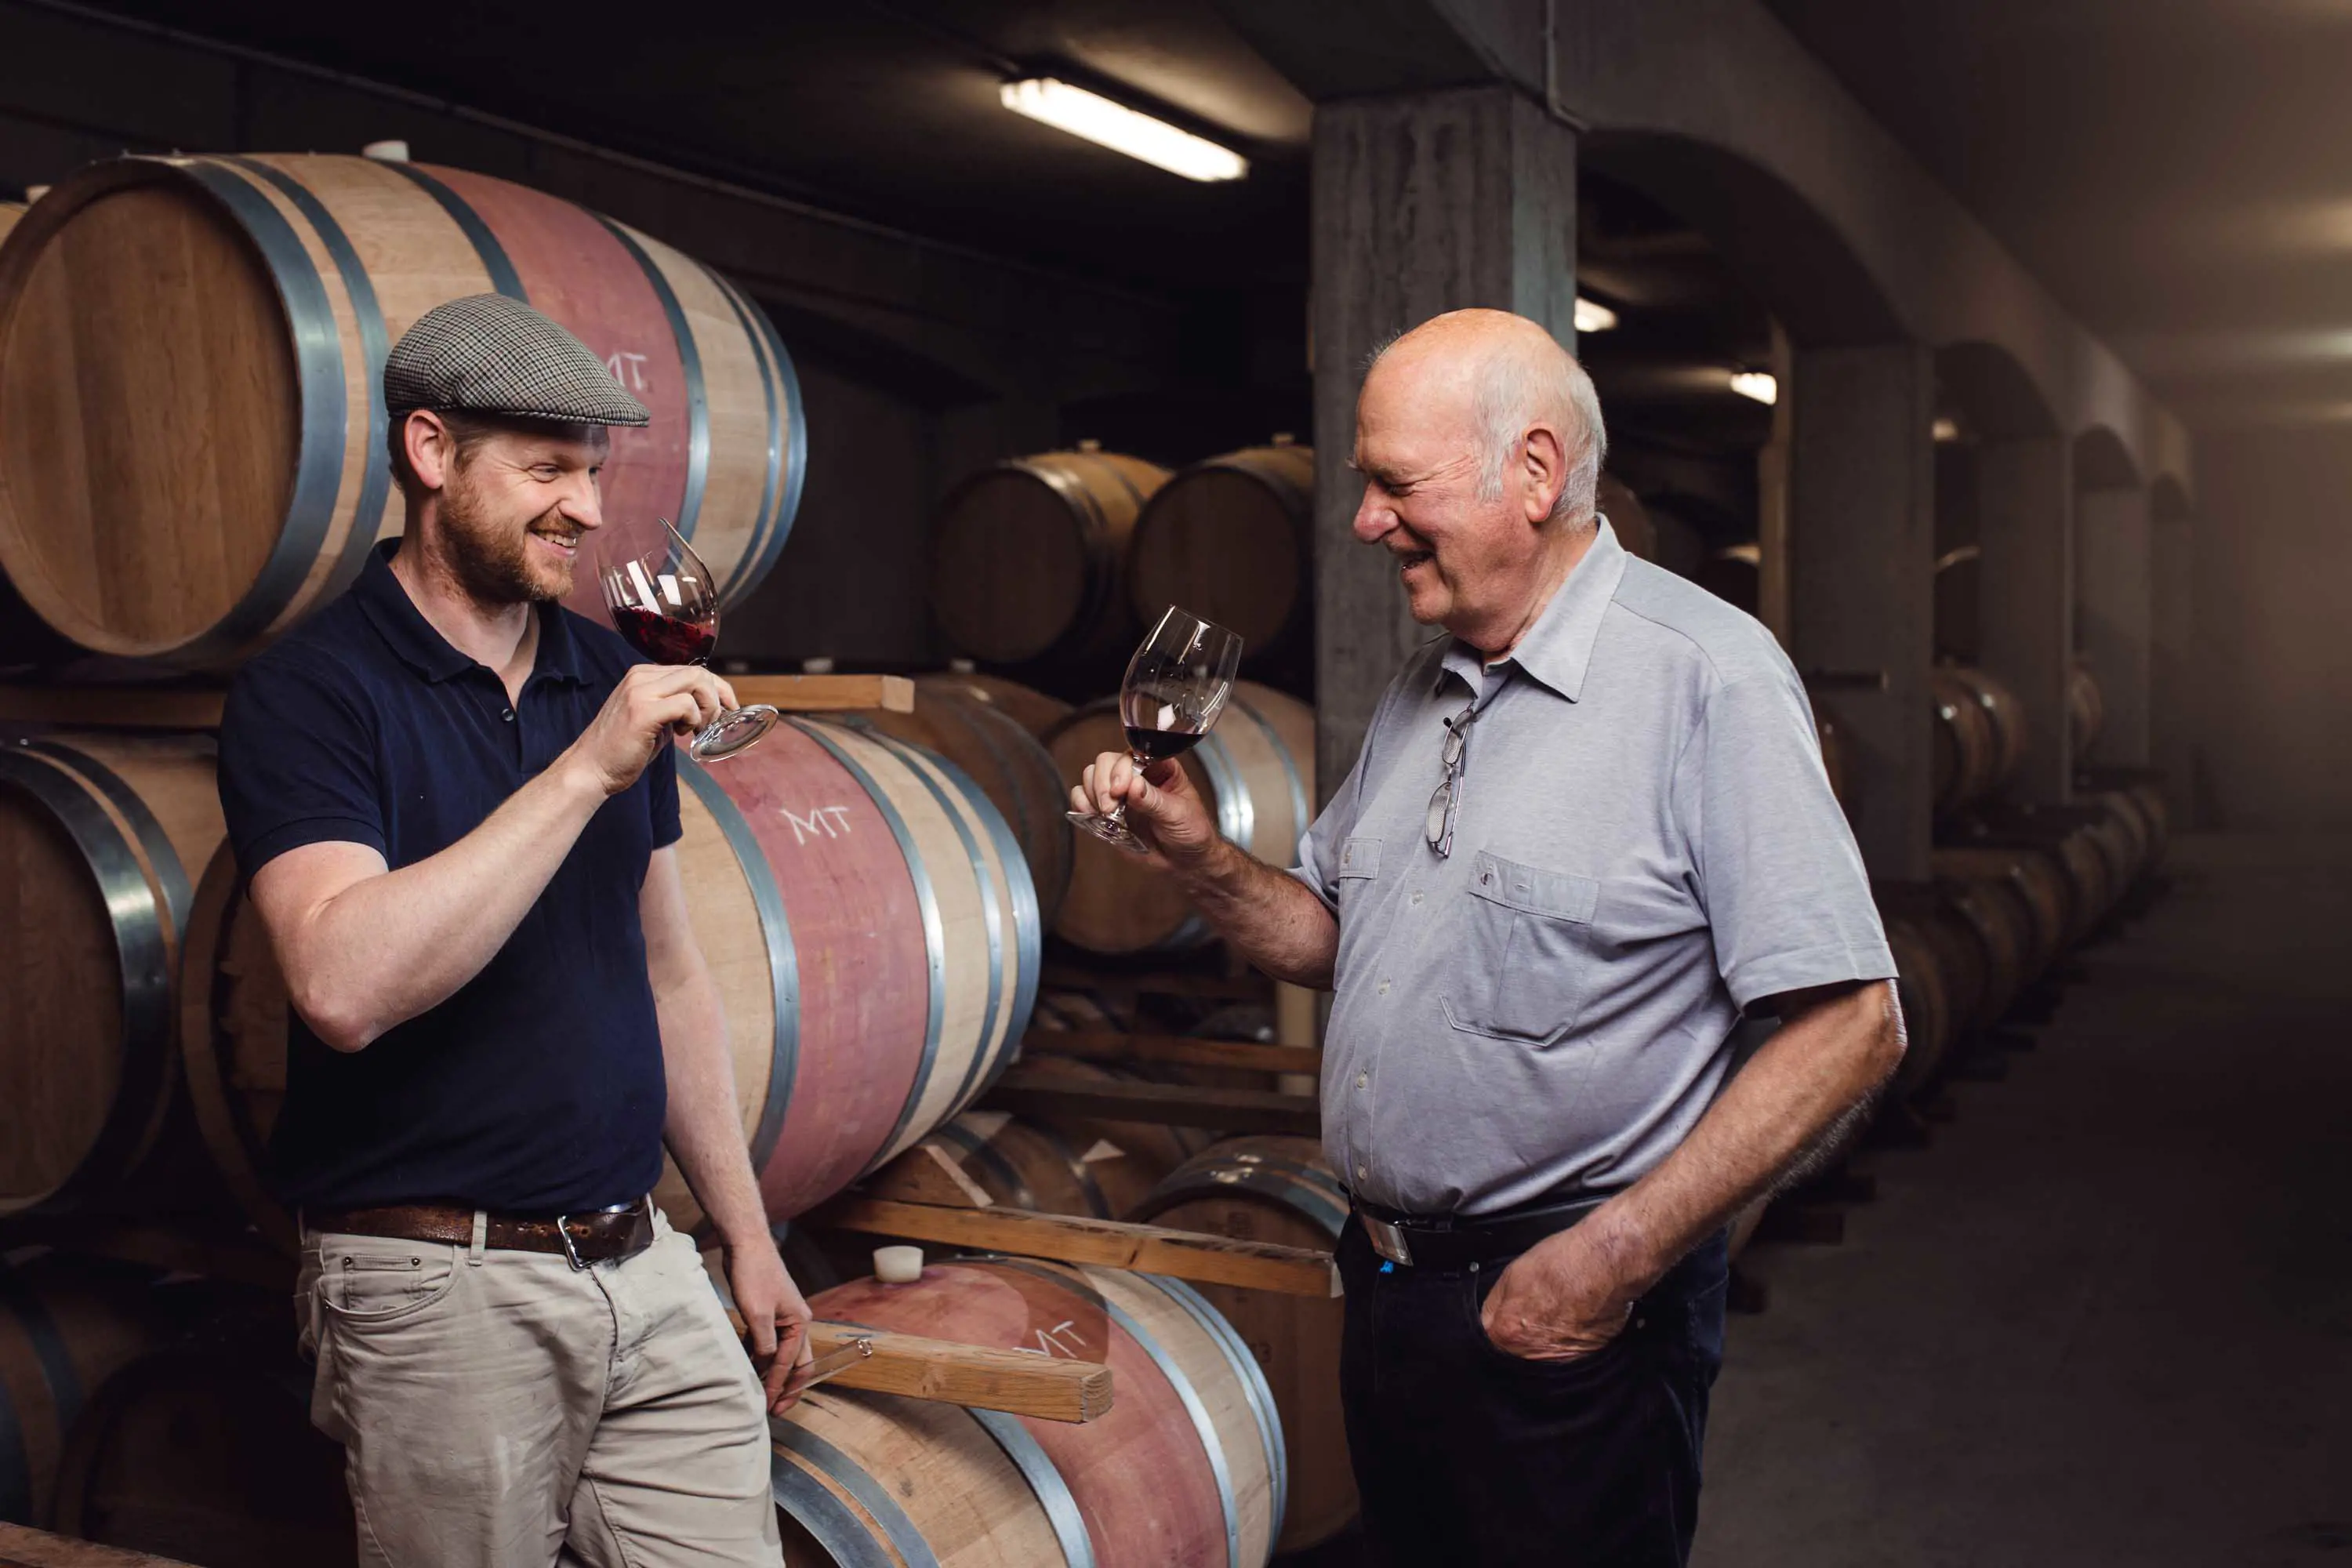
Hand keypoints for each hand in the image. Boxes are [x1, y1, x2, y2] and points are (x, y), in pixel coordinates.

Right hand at [566, 664, 739, 794]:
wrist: (591, 768)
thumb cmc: (623, 749)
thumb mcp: (652, 719)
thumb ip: (673, 706)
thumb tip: (705, 706)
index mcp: (642, 675)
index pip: (692, 670)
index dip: (717, 688)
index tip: (727, 708)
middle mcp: (640, 677)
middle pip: (698, 672)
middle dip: (719, 697)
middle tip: (716, 723)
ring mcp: (640, 692)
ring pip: (696, 683)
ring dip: (707, 709)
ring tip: (697, 730)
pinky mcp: (643, 711)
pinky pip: (686, 705)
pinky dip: (694, 720)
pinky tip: (683, 734)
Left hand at [725, 1236, 815, 1412]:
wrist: (746, 1244)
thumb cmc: (754, 1275)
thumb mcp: (758, 1314)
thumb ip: (764, 1345)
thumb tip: (767, 1369)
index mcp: (800, 1323)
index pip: (790, 1364)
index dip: (778, 1386)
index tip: (767, 1406)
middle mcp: (796, 1322)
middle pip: (796, 1363)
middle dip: (787, 1388)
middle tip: (775, 1410)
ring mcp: (782, 1318)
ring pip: (780, 1354)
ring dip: (772, 1374)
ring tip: (760, 1396)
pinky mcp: (767, 1314)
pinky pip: (766, 1343)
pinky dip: (759, 1358)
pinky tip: (748, 1370)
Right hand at [1068, 750, 1219, 869]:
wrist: (1186, 862)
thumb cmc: (1191, 832)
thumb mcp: (1178, 814)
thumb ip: (1154, 800)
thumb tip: (1133, 785)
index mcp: (1159, 767)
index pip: (1133, 755)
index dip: (1122, 768)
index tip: (1121, 789)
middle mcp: (1136, 775)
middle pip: (1106, 762)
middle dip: (1102, 783)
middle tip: (1109, 807)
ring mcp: (1120, 793)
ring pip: (1091, 776)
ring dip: (1092, 794)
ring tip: (1107, 814)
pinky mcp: (1107, 812)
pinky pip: (1083, 798)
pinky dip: (1082, 805)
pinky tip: (1094, 816)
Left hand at [1479, 1219, 1647, 1362]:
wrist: (1606, 1265)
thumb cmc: (1564, 1263)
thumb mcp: (1511, 1273)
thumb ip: (1495, 1304)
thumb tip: (1489, 1317)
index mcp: (1507, 1333)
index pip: (1487, 1340)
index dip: (1496, 1326)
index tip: (1503, 1319)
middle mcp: (1532, 1353)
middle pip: (1514, 1353)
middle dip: (1518, 1336)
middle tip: (1533, 1314)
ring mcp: (1560, 1359)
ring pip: (1540, 1356)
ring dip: (1543, 1341)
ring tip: (1556, 1314)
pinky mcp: (1585, 1359)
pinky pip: (1567, 1355)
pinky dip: (1566, 1342)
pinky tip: (1573, 1320)